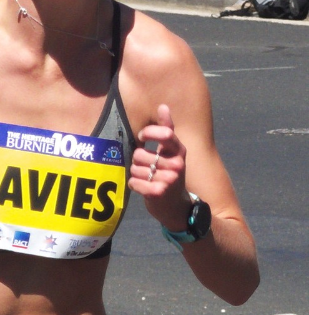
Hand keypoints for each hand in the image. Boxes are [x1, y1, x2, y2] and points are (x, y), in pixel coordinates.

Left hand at [129, 104, 190, 231]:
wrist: (178, 207)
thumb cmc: (171, 175)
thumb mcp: (173, 153)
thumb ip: (167, 130)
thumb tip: (163, 106)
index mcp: (180, 151)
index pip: (165, 133)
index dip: (148, 133)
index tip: (142, 138)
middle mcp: (177, 164)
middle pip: (140, 154)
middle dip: (137, 161)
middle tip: (147, 168)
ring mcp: (168, 179)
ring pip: (135, 169)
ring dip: (136, 174)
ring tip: (147, 179)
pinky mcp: (158, 192)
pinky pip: (134, 182)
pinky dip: (134, 185)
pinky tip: (144, 188)